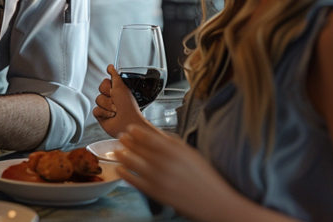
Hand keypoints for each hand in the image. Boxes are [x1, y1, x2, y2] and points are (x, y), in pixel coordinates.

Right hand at [93, 64, 148, 137]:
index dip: (109, 87)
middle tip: (116, 102)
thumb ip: (114, 76)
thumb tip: (110, 66)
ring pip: (97, 100)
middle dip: (108, 97)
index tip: (115, 91)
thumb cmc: (128, 106)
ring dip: (107, 106)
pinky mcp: (101, 116)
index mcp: (116, 91)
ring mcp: (105, 107)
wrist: (128, 122)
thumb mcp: (121, 87)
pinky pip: (95, 110)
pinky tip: (110, 116)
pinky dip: (103, 113)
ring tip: (115, 111)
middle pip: (100, 91)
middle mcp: (110, 98)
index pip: (104, 83)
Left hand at [116, 123, 246, 220]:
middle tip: (121, 137)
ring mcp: (160, 179)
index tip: (129, 128)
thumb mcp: (192, 154)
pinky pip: (135, 181)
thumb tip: (156, 134)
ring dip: (123, 155)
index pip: (150, 138)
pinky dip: (125, 174)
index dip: (136, 132)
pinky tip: (120, 169)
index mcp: (176, 152)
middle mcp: (166, 164)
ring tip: (117, 150)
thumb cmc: (205, 177)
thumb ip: (173, 143)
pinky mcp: (157, 193)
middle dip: (127, 141)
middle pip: (139, 149)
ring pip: (134, 163)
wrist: (215, 202)